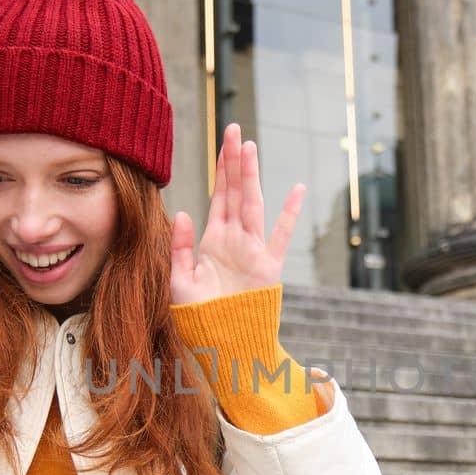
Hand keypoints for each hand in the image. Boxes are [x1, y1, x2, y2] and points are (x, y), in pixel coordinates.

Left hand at [171, 123, 305, 304]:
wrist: (222, 345)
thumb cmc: (199, 318)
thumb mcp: (179, 281)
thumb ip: (180, 247)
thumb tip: (183, 212)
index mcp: (212, 241)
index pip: (217, 196)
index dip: (220, 169)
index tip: (223, 141)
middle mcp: (234, 240)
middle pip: (234, 192)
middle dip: (234, 161)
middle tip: (234, 128)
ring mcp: (253, 251)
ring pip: (252, 204)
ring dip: (251, 176)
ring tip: (250, 147)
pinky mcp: (268, 267)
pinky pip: (281, 236)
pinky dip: (289, 213)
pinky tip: (296, 189)